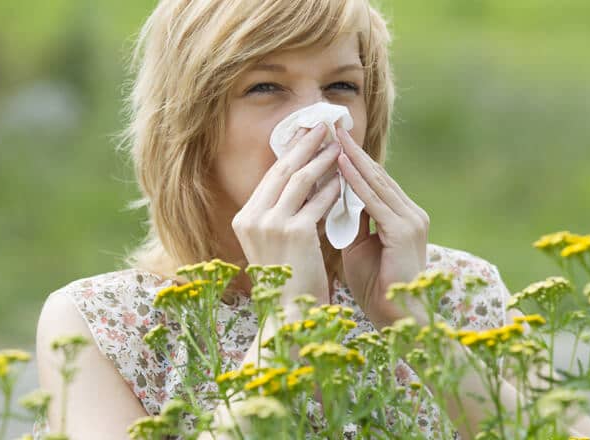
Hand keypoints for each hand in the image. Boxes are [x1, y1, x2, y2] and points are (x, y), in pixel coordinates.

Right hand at [232, 123, 341, 306]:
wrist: (288, 316)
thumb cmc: (286, 282)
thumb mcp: (275, 244)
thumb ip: (282, 215)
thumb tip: (305, 184)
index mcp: (245, 219)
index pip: (271, 177)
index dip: (290, 152)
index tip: (306, 135)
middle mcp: (252, 218)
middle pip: (283, 170)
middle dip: (305, 144)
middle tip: (323, 125)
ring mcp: (271, 224)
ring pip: (300, 179)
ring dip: (321, 159)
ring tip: (339, 144)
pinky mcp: (294, 232)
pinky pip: (318, 201)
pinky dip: (332, 187)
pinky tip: (344, 177)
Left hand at [335, 127, 429, 323]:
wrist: (397, 318)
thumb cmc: (376, 286)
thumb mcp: (359, 247)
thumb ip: (353, 222)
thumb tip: (336, 200)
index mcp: (402, 217)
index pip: (375, 182)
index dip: (353, 161)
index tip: (332, 141)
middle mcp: (410, 213)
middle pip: (377, 175)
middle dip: (352, 150)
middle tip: (332, 126)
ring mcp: (410, 220)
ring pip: (376, 182)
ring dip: (353, 158)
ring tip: (333, 136)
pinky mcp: (403, 230)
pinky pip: (374, 201)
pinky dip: (356, 182)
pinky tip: (341, 165)